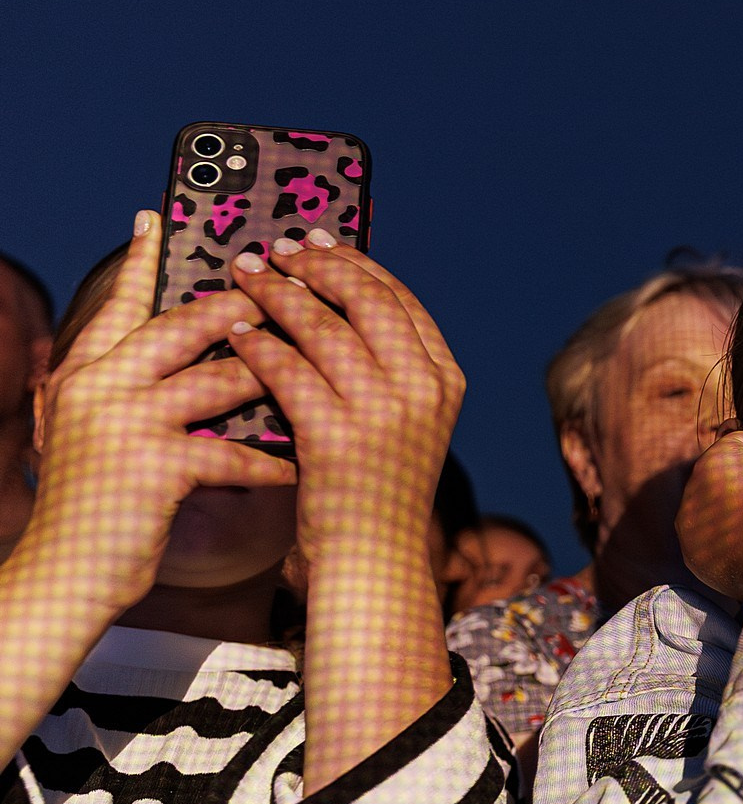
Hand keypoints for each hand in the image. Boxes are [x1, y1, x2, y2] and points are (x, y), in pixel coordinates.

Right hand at [26, 211, 295, 610]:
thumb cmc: (100, 507)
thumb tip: (193, 357)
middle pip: (180, 328)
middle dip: (239, 307)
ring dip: (270, 378)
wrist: (63, 577)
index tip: (158, 217)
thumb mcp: (101, 435)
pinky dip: (268, 462)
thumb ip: (133, 391)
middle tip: (287, 287)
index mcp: (85, 373)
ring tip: (317, 370)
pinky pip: (227, 455)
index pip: (122, 305)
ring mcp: (122, 425)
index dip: (143, 262)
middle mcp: (97, 387)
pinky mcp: (150, 469)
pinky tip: (296, 468)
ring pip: (214, 382)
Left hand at [222, 231, 461, 566]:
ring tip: (244, 278)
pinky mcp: (338, 438)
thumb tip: (334, 294)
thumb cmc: (376, 486)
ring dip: (276, 294)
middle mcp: (423, 390)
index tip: (315, 243)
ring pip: (323, 327)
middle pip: (365, 301)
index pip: (399, 299)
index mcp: (444, 379)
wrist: (373, 561)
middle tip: (272, 252)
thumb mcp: (404, 420)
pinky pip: (288, 369)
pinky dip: (257, 343)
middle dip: (313, 266)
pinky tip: (235, 331)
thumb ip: (385, 365)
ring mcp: (385, 414)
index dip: (353, 264)